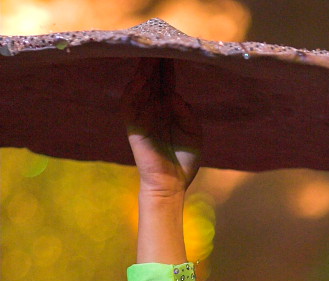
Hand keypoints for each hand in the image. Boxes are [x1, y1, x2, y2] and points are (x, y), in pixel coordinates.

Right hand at [124, 60, 200, 195]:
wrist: (171, 185)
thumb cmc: (184, 162)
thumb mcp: (194, 133)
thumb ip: (187, 113)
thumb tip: (174, 95)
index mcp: (167, 110)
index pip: (165, 82)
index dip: (167, 67)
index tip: (172, 49)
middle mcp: (153, 110)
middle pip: (151, 80)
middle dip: (154, 63)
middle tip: (158, 42)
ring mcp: (142, 118)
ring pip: (139, 88)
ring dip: (142, 71)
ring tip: (148, 55)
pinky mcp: (133, 127)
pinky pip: (129, 104)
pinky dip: (134, 90)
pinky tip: (141, 77)